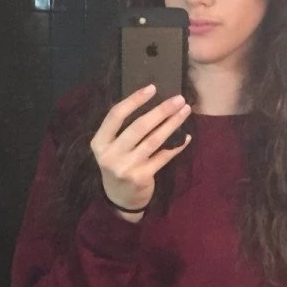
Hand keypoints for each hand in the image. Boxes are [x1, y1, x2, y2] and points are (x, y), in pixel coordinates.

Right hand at [90, 85, 191, 217]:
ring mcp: (126, 167)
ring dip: (172, 124)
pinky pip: (163, 157)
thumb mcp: (111, 147)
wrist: (120, 198)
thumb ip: (122, 129)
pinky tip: (186, 136)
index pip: (116, 115)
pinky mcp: (142, 177)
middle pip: (138, 127)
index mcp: (100, 143)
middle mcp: (111, 155)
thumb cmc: (118, 163)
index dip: (134, 100)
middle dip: (161, 110)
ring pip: (154, 140)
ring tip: (185, 111)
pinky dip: (176, 145)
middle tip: (178, 99)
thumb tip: (151, 101)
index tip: (152, 88)